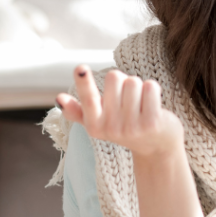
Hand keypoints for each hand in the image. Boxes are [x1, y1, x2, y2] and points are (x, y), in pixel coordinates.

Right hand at [57, 66, 183, 158]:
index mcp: (94, 125)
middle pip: (115, 77)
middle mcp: (111, 128)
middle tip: (129, 101)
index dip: (84, 82)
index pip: (88, 99)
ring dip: (140, 88)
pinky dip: (153, 90)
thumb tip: (58, 98)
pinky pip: (150, 87)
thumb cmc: (126, 128)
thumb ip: (78, 110)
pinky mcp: (152, 123)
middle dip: (124, 82)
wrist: (157, 148)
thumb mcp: (99, 123)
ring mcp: (132, 127)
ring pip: (134, 81)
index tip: (80, 68)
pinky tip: (153, 105)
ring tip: (141, 105)